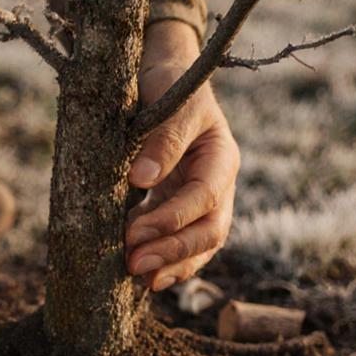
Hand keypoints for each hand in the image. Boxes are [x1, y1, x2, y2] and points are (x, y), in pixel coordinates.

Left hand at [126, 21, 239, 290]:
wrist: (167, 78)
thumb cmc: (170, 84)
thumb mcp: (170, 101)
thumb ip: (162, 139)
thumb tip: (141, 179)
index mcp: (222, 156)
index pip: (204, 197)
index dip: (171, 219)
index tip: (133, 231)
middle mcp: (219, 183)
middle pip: (209, 230)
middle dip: (173, 252)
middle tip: (133, 265)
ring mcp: (204, 199)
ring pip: (200, 244)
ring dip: (171, 264)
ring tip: (138, 277)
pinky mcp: (182, 207)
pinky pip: (183, 242)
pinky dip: (166, 261)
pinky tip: (141, 275)